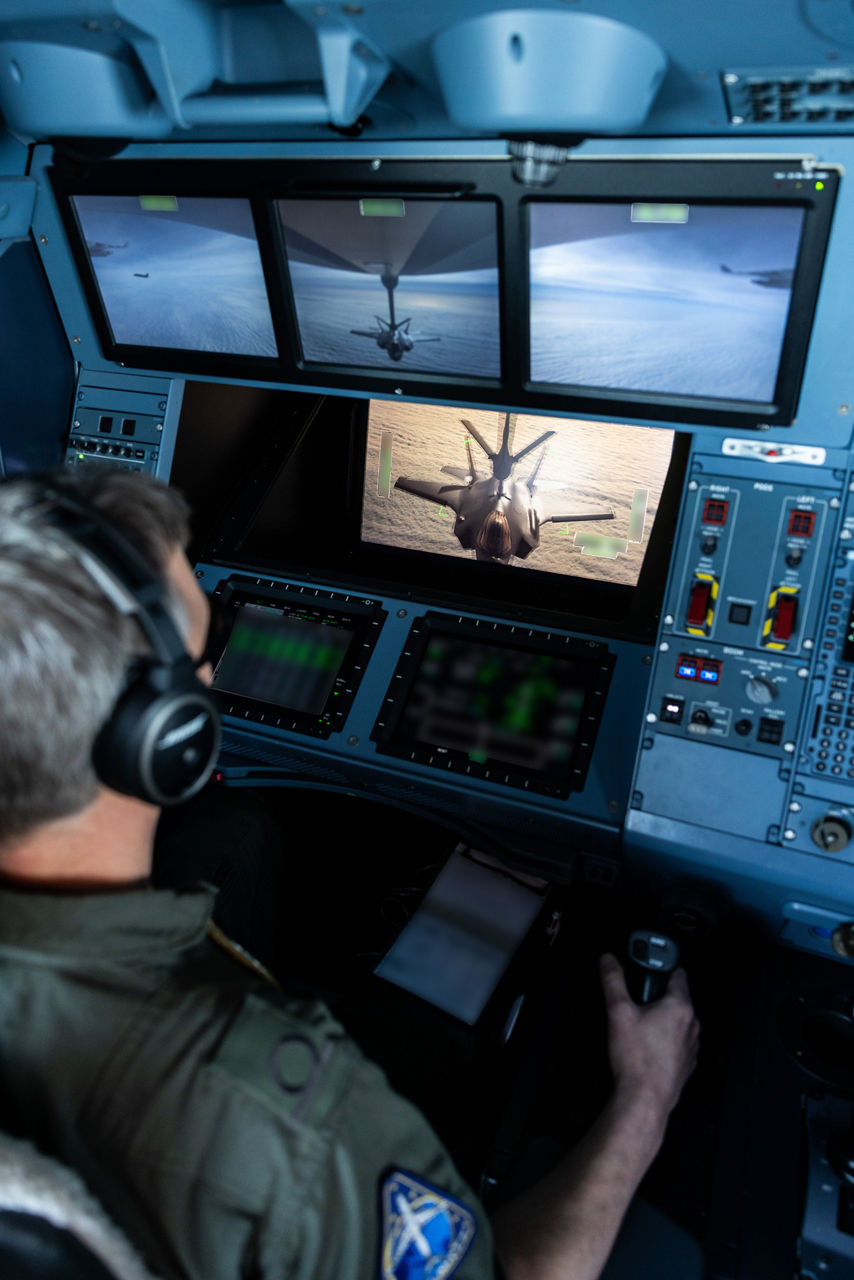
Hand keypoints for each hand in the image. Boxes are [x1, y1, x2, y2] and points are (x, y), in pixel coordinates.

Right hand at [599, 952, 699, 1121]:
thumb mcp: (618, 1012)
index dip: (662, 969)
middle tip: (637, 1001)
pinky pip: (679, 1043)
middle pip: (677, 999)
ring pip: (679, 1023)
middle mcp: (691, 1025)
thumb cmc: (636, 1058)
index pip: (678, 975)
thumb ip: (614, 981)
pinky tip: (648, 1048)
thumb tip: (609, 961)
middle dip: (659, 997)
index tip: (649, 969)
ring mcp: (691, 1047)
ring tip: (640, 1027)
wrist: (645, 1099)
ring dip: (664, 1020)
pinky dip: (667, 1041)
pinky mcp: (687, 1064)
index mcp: (679, 1007)